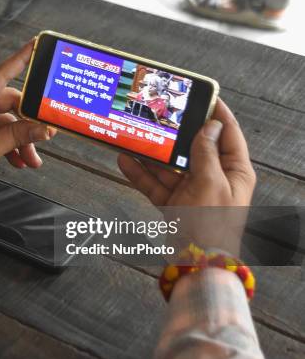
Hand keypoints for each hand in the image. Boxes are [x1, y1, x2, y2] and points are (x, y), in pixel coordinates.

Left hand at [0, 41, 56, 197]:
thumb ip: (18, 137)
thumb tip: (44, 129)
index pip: (0, 74)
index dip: (20, 60)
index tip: (35, 45)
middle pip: (10, 103)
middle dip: (28, 124)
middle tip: (45, 136)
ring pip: (8, 121)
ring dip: (21, 139)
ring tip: (31, 159)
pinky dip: (10, 144)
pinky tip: (19, 160)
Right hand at [118, 98, 255, 253]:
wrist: (196, 264)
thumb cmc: (212, 226)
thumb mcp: (211, 183)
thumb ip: (205, 153)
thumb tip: (209, 126)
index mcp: (234, 171)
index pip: (228, 134)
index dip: (216, 113)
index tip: (202, 95)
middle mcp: (214, 178)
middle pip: (194, 147)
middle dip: (175, 133)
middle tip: (159, 114)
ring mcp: (192, 191)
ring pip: (170, 165)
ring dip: (151, 153)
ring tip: (134, 135)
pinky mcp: (173, 203)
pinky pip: (155, 183)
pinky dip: (140, 174)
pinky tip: (125, 161)